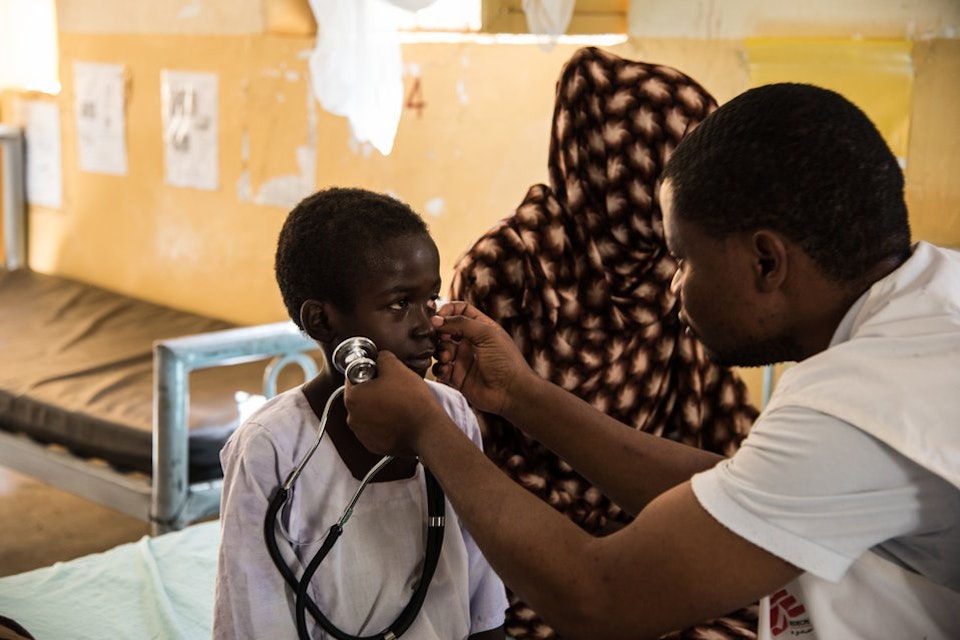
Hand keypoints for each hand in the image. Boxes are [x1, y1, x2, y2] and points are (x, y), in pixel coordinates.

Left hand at [343, 351, 447, 457]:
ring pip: (366, 413)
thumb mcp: (396, 367)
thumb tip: (379, 358)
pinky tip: (397, 419)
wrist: (427, 430)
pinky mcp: (373, 445)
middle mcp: (352, 417)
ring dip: (377, 408)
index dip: (368, 371)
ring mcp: (361, 434)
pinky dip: (383, 424)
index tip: (381, 374)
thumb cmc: (411, 400)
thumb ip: (382, 357)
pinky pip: (374, 429)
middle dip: (372, 391)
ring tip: (397, 405)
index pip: (353, 376)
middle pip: (359, 396)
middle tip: (392, 388)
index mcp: (353, 397)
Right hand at [430, 301, 531, 415]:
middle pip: (446, 329)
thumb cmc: (505, 361)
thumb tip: (436, 319)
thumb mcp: (486, 334)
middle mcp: (470, 341)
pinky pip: (440, 369)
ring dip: (439, 351)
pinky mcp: (457, 377)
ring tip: (446, 357)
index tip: (438, 316)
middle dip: (439, 332)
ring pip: (440, 349)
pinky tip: (446, 369)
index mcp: (480, 327)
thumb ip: (461, 323)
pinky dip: (439, 368)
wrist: (511, 392)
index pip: (460, 310)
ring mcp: (463, 359)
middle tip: (438, 337)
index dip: (448, 310)